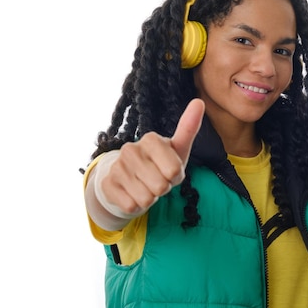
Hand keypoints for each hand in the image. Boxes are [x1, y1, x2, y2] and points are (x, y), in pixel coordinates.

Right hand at [97, 99, 204, 219]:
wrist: (130, 179)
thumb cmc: (160, 163)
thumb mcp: (178, 148)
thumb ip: (189, 127)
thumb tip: (199, 101)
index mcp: (151, 139)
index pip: (175, 170)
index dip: (176, 177)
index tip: (170, 171)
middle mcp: (131, 149)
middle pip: (161, 186)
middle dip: (163, 188)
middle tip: (157, 180)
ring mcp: (117, 166)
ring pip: (146, 198)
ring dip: (150, 198)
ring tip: (146, 187)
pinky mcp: (107, 184)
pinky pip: (131, 205)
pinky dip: (136, 205)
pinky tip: (133, 194)